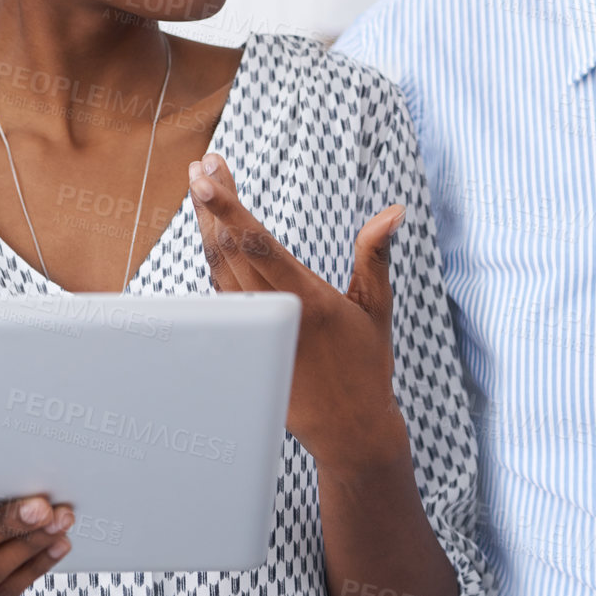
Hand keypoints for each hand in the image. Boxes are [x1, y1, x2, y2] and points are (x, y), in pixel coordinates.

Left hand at [187, 153, 411, 471]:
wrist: (347, 429)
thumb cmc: (366, 365)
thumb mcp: (376, 307)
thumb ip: (376, 255)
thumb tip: (393, 211)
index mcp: (307, 301)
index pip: (257, 245)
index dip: (228, 208)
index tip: (208, 176)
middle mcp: (274, 314)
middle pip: (228, 249)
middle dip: (211, 204)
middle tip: (201, 166)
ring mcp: (254, 329)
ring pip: (218, 269)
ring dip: (207, 227)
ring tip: (202, 188)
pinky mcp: (243, 341)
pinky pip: (220, 293)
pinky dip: (214, 258)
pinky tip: (212, 235)